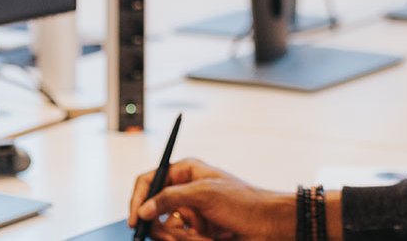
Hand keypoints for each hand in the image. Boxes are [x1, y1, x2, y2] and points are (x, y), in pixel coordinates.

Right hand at [127, 158, 294, 240]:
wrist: (269, 225)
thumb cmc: (244, 202)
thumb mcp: (205, 194)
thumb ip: (170, 198)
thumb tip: (144, 208)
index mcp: (184, 172)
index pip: (148, 181)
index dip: (138, 200)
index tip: (136, 220)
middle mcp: (183, 191)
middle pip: (153, 211)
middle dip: (167, 227)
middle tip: (180, 235)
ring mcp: (189, 212)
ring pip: (166, 230)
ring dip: (184, 237)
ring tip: (205, 236)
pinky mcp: (196, 231)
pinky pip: (180, 239)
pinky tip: (210, 238)